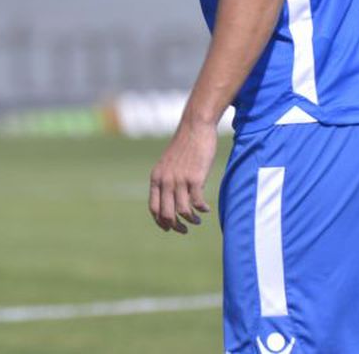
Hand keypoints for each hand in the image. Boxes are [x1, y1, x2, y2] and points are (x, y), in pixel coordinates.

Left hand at [148, 118, 215, 233]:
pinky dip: (201, 209)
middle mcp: (165, 180)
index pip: (153, 208)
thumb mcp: (168, 164)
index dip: (160, 222)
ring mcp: (179, 180)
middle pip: (166, 214)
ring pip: (182, 211)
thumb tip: (170, 200)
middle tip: (184, 230)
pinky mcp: (195, 178)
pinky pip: (197, 202)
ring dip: (191, 220)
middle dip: (175, 226)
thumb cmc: (183, 147)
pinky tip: (206, 208)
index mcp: (156, 178)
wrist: (194, 128)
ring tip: (197, 220)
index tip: (169, 228)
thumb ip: (166, 180)